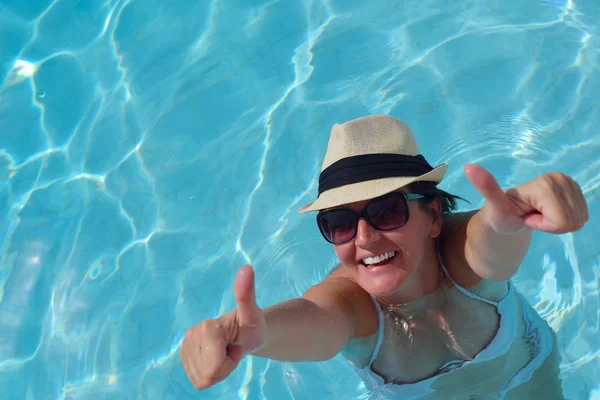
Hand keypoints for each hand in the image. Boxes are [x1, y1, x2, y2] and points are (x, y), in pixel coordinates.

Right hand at [180, 265, 266, 389]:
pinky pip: (198, 380)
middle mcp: (192, 335)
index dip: (230, 363)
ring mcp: (186, 346)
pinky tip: (217, 357)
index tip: (236, 346)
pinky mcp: (184, 355)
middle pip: (208, 375)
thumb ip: (247, 293)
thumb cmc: (252, 325)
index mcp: (207, 328)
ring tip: (226, 352)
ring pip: (203, 379)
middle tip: (231, 349)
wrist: (246, 332)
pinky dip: (211, 374)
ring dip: (218, 370)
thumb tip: (247, 267)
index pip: (215, 368)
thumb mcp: (253, 313)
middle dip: (224, 367)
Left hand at [464, 164, 588, 234]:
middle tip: (532, 216)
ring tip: (538, 214)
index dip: (544, 225)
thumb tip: (468, 167)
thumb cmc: (501, 212)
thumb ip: (486, 187)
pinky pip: (582, 218)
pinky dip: (565, 221)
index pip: (561, 220)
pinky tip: (547, 214)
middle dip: (551, 225)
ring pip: (578, 220)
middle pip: (572, 221)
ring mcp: (571, 183)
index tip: (527, 216)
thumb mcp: (494, 205)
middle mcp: (561, 178)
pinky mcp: (576, 191)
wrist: (509, 214)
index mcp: (546, 182)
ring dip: (557, 224)